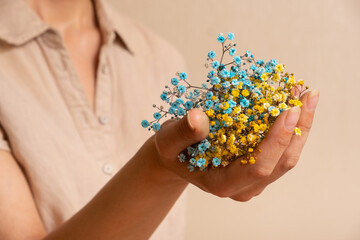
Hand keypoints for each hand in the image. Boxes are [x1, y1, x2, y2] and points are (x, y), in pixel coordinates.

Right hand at [153, 90, 318, 200]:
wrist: (177, 156)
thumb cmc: (172, 149)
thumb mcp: (169, 139)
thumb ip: (182, 132)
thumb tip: (198, 117)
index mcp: (222, 184)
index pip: (258, 167)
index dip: (277, 140)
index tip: (290, 109)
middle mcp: (243, 188)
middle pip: (281, 163)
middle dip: (299, 128)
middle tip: (307, 94)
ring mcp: (253, 181)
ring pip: (287, 158)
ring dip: (301, 126)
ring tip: (305, 94)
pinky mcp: (259, 170)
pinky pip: (282, 151)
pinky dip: (292, 127)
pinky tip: (292, 104)